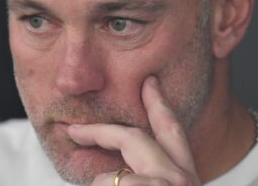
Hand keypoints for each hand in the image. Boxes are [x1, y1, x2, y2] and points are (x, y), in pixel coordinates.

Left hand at [67, 77, 201, 185]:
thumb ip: (145, 175)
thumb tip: (114, 171)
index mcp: (185, 175)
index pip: (171, 131)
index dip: (158, 104)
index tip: (149, 81)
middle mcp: (183, 177)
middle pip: (135, 139)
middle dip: (99, 133)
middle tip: (73, 130)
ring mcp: (171, 185)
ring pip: (114, 175)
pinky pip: (110, 185)